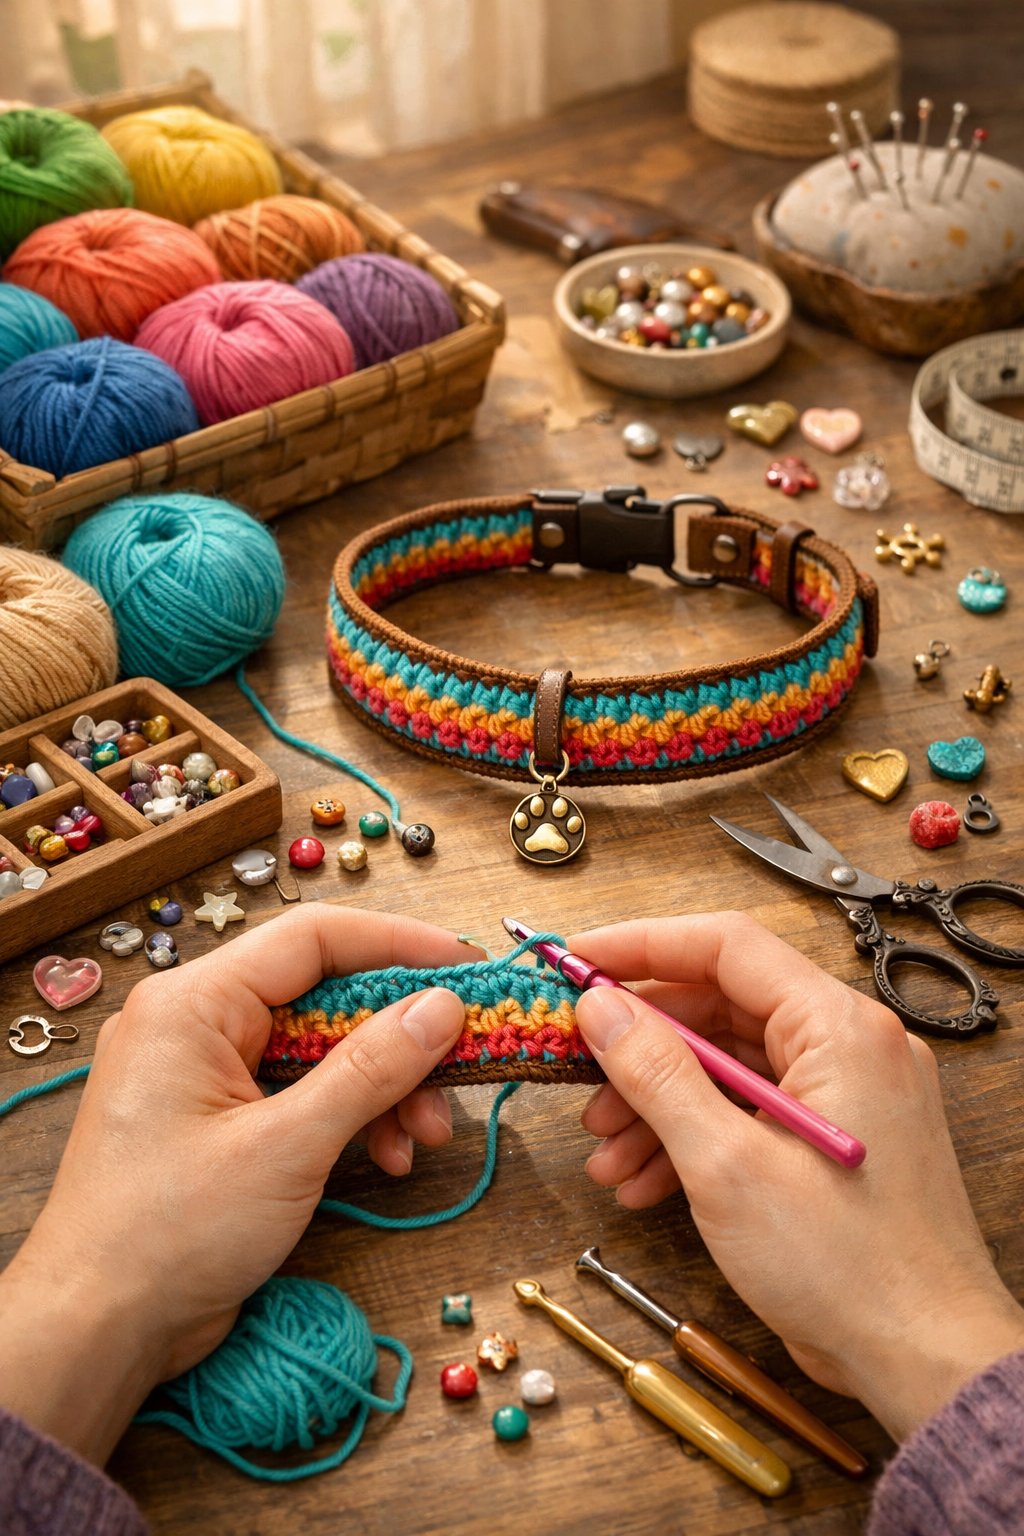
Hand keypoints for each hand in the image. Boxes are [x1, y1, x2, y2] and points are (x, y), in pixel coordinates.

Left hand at [0, 905, 477, 1462]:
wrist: (95, 1333)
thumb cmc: (168, 1234)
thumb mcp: (286, 1148)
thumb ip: (370, 1071)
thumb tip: (442, 1007)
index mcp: (193, 1004)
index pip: (313, 939)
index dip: (399, 945)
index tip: (468, 968)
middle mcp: (197, 1024)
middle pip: (325, 997)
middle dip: (398, 1039)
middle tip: (461, 1068)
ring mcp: (208, 1075)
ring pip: (323, 1050)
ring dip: (384, 1088)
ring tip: (427, 1137)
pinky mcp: (222, 1123)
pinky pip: (303, 1093)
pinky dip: (351, 1119)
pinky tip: (387, 1157)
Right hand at [572, 912, 1023, 1441]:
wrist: (924, 1361)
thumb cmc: (851, 1268)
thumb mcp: (726, 1163)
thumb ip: (657, 1074)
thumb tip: (602, 1009)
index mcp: (837, 1027)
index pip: (725, 946)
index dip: (640, 946)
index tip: (576, 961)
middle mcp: (848, 1046)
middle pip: (719, 1008)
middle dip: (641, 1047)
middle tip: (579, 1072)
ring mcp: (843, 1094)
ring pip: (726, 1067)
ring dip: (657, 1103)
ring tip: (606, 1152)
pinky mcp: (830, 1140)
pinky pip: (748, 1111)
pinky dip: (693, 1137)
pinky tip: (644, 1181)